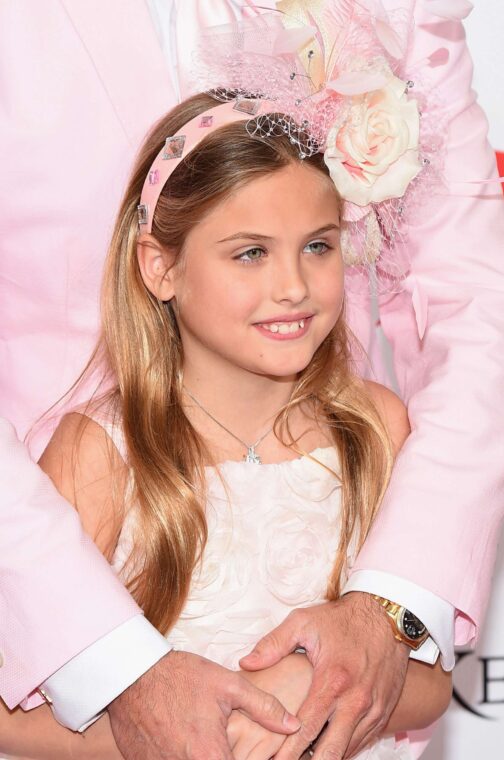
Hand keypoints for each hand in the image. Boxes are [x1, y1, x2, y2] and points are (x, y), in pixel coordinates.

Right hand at [108, 650, 300, 759]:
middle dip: (226, 758)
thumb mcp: (228, 684)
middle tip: (226, 745)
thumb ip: (264, 706)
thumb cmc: (179, 676)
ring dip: (203, 757)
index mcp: (210, 755)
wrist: (131, 673)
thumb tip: (293, 724)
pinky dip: (179, 756)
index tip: (254, 755)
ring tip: (200, 738)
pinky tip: (182, 738)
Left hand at [239, 593, 409, 759]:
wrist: (386, 615)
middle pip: (330, 751)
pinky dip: (344, 749)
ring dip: (326, 757)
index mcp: (332, 681)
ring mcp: (372, 709)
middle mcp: (355, 700)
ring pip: (347, 750)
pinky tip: (326, 750)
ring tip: (304, 758)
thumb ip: (273, 644)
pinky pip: (362, 741)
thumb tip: (246, 663)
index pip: (305, 729)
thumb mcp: (303, 622)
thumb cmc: (342, 619)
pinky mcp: (384, 711)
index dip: (287, 752)